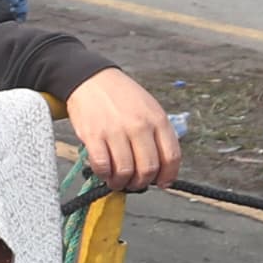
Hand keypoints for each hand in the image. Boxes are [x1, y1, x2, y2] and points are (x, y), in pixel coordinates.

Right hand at [64, 68, 183, 188]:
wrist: (91, 79)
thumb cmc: (121, 95)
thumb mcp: (149, 108)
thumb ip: (157, 133)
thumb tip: (159, 165)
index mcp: (157, 119)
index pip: (171, 156)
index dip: (168, 176)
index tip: (162, 183)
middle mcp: (139, 126)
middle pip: (148, 168)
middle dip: (142, 182)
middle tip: (135, 183)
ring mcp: (116, 131)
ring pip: (125, 171)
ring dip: (122, 183)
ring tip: (118, 181)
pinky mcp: (94, 135)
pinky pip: (102, 165)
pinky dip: (104, 174)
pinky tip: (104, 172)